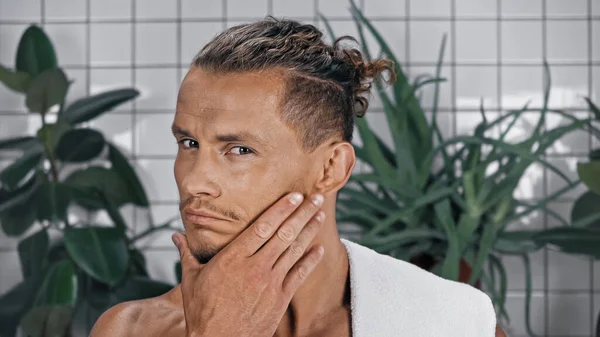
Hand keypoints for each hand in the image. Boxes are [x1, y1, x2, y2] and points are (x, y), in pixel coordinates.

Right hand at [172, 192, 326, 336]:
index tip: (294, 196)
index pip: (262, 226)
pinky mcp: (280, 299)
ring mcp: (270, 283)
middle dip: (302, 213)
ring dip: (309, 231)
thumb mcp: (190, 280)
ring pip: (294, 250)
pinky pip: (299, 275)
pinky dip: (310, 260)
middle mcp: (255, 267)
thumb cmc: (202, 313)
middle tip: (316, 198)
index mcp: (233, 258)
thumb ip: (187, 254)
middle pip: (284, 234)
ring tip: (320, 215)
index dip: (281, 209)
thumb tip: (176, 236)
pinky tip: (319, 249)